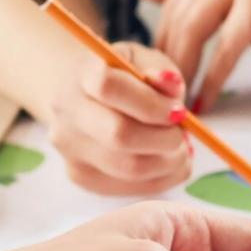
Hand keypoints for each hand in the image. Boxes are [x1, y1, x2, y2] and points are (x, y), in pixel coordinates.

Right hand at [46, 41, 191, 195]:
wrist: (89, 99)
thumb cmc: (126, 77)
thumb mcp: (146, 62)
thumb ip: (160, 72)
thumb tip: (172, 86)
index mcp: (81, 74)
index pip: (108, 87)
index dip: (151, 102)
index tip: (178, 111)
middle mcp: (67, 113)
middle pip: (119, 135)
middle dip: (165, 138)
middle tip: (183, 134)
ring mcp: (70, 149)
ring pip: (129, 168)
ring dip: (169, 162)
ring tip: (180, 148)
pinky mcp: (81, 177)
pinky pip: (131, 188)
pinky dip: (163, 178)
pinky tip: (169, 162)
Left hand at [133, 0, 250, 114]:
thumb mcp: (240, 6)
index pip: (176, 0)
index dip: (163, 42)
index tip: (158, 78)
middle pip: (182, 14)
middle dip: (169, 60)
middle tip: (164, 98)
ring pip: (196, 30)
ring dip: (184, 72)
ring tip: (180, 103)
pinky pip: (224, 48)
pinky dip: (213, 79)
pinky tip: (208, 101)